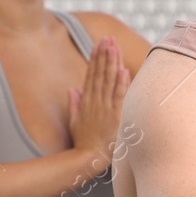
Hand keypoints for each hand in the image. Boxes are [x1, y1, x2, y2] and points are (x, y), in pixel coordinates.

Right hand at [67, 37, 128, 170]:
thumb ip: (74, 104)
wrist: (89, 158)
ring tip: (114, 46)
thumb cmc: (83, 142)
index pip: (91, 75)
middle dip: (104, 54)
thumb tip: (72, 89)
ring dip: (112, 63)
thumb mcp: (74, 122)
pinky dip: (121, 84)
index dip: (95, 58)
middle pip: (100, 74)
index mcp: (86, 102)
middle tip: (108, 38)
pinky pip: (119, 97)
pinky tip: (124, 70)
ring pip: (109, 81)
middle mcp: (95, 102)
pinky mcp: (115, 117)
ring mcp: (106, 108)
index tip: (98, 44)